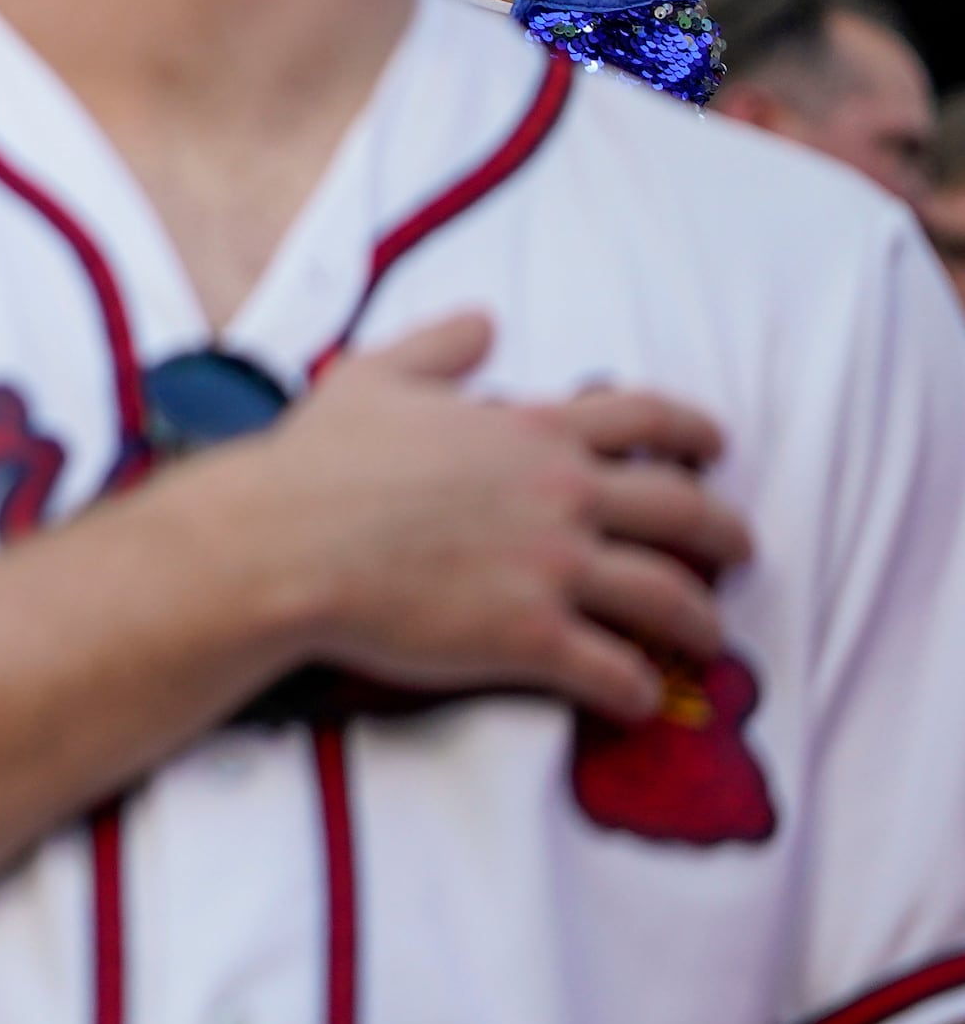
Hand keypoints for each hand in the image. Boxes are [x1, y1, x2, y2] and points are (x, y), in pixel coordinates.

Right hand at [189, 313, 750, 722]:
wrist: (282, 544)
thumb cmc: (318, 462)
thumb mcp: (375, 378)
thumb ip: (438, 346)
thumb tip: (485, 322)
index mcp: (531, 430)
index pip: (644, 419)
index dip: (692, 429)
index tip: (715, 445)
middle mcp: (562, 495)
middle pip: (682, 509)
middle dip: (725, 532)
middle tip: (740, 548)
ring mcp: (552, 568)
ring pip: (666, 596)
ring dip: (700, 620)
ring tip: (710, 637)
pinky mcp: (530, 637)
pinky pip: (611, 672)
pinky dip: (636, 690)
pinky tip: (639, 701)